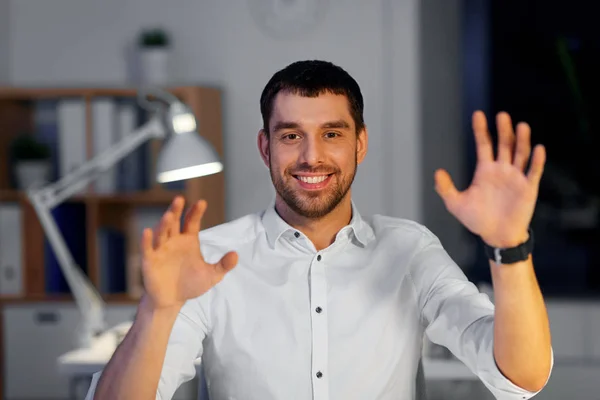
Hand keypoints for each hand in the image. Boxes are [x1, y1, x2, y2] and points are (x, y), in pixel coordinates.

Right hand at [140, 196, 237, 309]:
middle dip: (176, 210)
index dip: (196, 212)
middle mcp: (173, 241)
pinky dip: (146, 240)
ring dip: (164, 224)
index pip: (192, 222)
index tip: (202, 203)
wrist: (172, 301)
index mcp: (188, 241)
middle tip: (180, 198)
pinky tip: (147, 231)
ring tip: (169, 215)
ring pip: (161, 233)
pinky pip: (147, 248)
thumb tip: (236, 255)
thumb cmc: (190, 284)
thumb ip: (223, 265)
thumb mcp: (211, 276)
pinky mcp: (150, 261)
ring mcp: (161, 249)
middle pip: (174, 222)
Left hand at [434, 111, 545, 247]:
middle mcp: (502, 169)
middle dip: (503, 130)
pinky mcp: (528, 188)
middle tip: (502, 116)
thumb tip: (437, 172)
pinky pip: (534, 171)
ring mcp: (516, 177)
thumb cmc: (477, 220)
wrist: (496, 236)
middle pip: (504, 144)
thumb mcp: (456, 204)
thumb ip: (446, 189)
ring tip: (521, 126)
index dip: (481, 130)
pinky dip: (537, 160)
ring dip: (521, 140)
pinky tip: (538, 149)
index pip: (484, 144)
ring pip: (520, 154)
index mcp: (485, 170)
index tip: (478, 114)